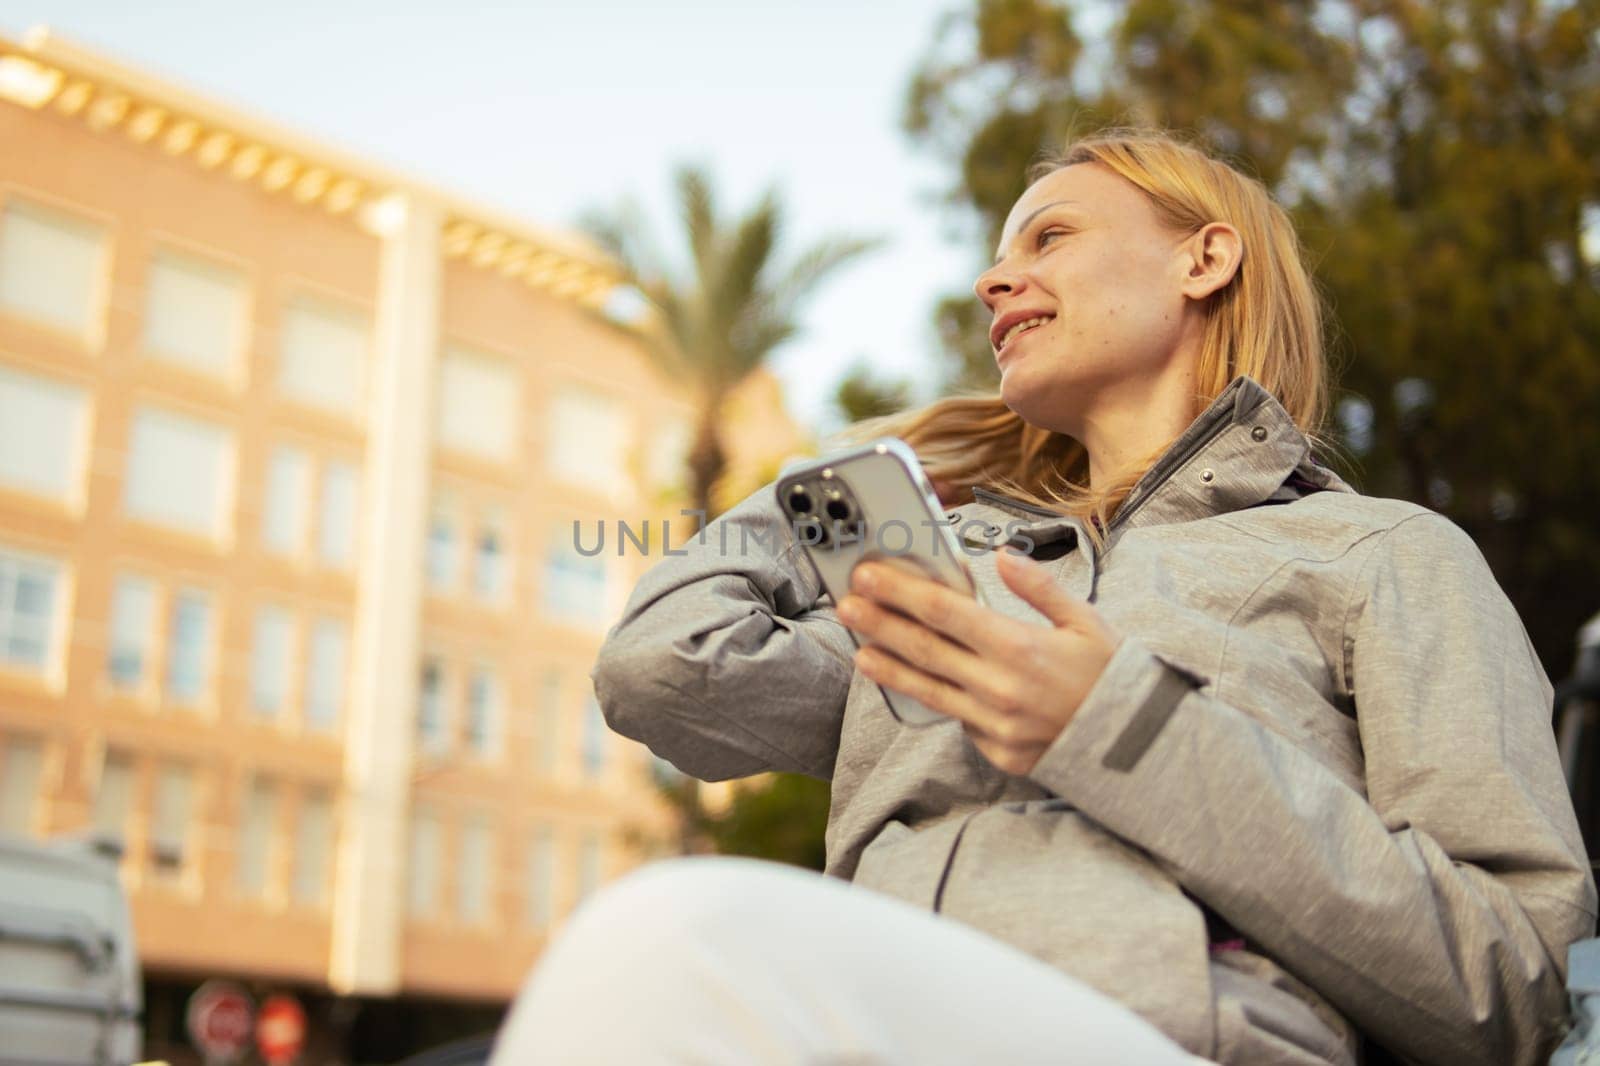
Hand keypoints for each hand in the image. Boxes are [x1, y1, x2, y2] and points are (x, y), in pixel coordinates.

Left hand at [835, 551, 1123, 775]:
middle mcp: (1000, 687)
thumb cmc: (1112, 677)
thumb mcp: (1086, 622)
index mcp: (1020, 648)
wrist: (1138, 746)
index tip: (871, 577)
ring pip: (929, 690)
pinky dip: (936, 701)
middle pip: (924, 648)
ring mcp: (995, 725)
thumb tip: (1003, 556)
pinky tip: (913, 685)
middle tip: (846, 605)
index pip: (945, 612)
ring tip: (859, 651)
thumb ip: (1041, 588)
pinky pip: (959, 721)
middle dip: (879, 623)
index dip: (901, 593)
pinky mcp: (997, 752)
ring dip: (889, 667)